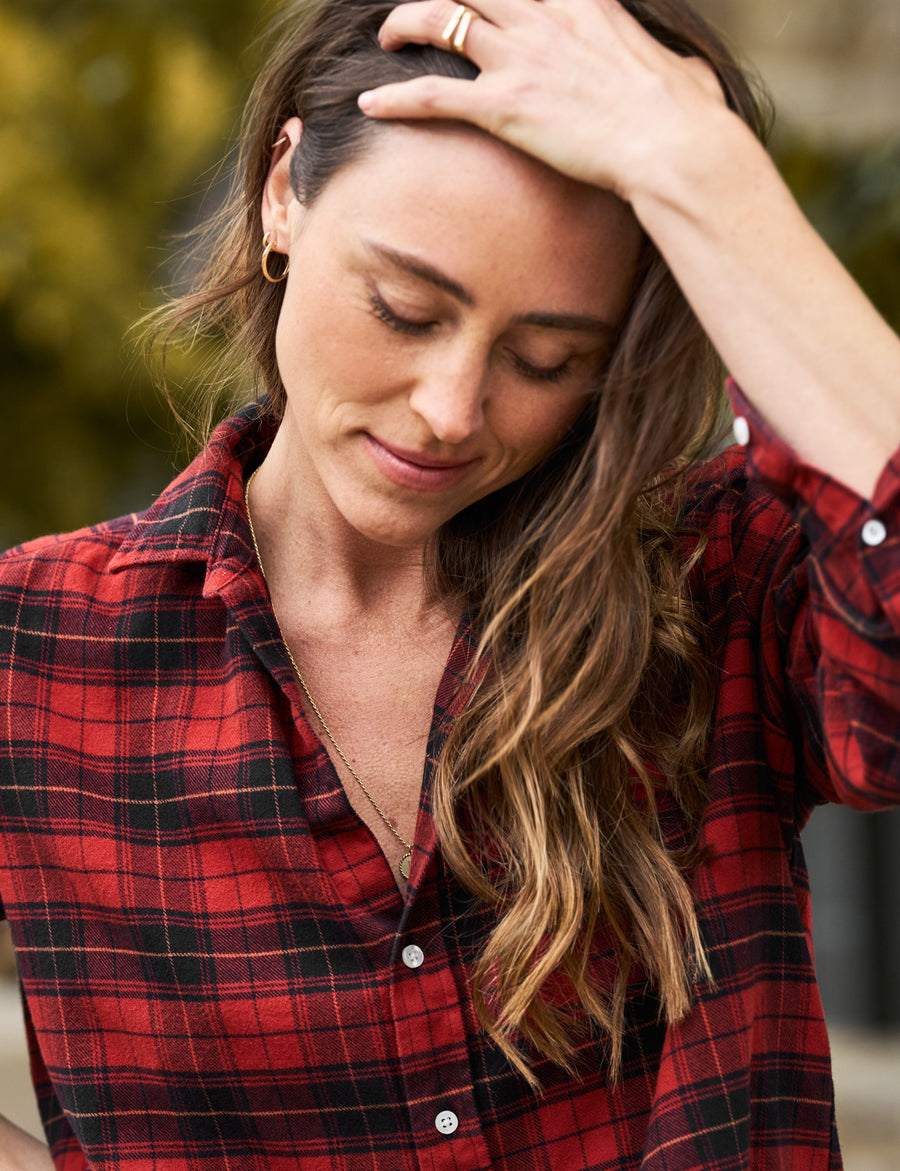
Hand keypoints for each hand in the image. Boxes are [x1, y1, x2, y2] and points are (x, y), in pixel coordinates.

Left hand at [359, 0, 726, 201]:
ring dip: (405, 23)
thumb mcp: (682, 70)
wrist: (674, 144)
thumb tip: (687, 77)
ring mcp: (521, 58)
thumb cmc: (686, 116)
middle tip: (419, 10)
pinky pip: (431, 95)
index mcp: (584, 3)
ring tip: (386, 39)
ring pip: (441, 18)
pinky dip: (394, 98)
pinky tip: (369, 104)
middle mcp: (545, 17)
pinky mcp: (504, 107)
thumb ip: (665, 64)